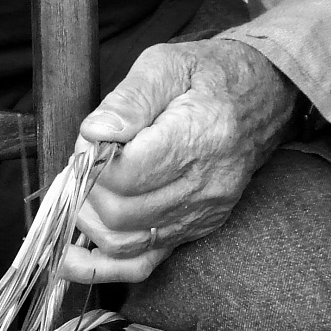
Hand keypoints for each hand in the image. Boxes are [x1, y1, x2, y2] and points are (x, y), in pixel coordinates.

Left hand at [61, 38, 298, 284]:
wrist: (260, 97)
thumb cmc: (209, 77)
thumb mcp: (166, 64)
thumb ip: (129, 99)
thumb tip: (94, 133)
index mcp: (197, 139)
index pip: (124, 174)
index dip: (91, 160)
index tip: (90, 140)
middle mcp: (202, 186)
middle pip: (119, 212)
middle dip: (86, 189)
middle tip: (83, 164)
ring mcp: (198, 215)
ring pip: (123, 242)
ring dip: (88, 221)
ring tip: (83, 191)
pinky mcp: (192, 230)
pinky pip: (143, 264)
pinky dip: (102, 266)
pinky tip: (71, 259)